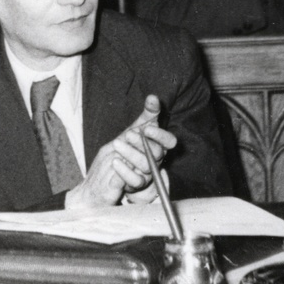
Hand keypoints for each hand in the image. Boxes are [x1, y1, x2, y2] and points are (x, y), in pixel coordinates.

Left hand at [65, 95, 176, 209]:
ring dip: (131, 154)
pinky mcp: (137, 186)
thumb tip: (153, 97)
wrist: (113, 169)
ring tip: (116, 145)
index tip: (147, 128)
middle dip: (142, 142)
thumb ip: (148, 113)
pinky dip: (124, 171)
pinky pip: (135, 181)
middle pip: (157, 153)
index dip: (161, 135)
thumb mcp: (139, 127)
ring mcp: (148, 173)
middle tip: (127, 135)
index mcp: (159, 145)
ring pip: (146, 166)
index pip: (169, 141)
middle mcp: (156, 160)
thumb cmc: (130, 144)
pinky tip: (115, 161)